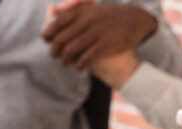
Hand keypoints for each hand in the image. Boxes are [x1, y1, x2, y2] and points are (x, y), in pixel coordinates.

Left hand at [44, 0, 158, 70]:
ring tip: (66, 62)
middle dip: (54, 50)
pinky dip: (79, 65)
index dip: (48, 33)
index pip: (57, 22)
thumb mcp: (90, 8)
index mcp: (82, 11)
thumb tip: (51, 11)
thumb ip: (70, 9)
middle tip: (54, 55)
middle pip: (61, 39)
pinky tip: (79, 67)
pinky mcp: (106, 45)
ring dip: (65, 60)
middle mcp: (88, 21)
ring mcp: (97, 33)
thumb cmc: (108, 15)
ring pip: (71, 50)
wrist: (135, 19)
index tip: (46, 39)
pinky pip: (85, 58)